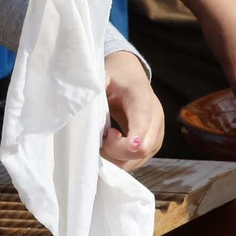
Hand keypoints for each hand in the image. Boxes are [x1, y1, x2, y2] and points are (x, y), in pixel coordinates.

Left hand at [102, 50, 162, 170]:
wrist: (129, 75)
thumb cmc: (114, 76)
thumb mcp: (101, 75)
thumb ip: (93, 87)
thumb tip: (78, 101)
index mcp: (141, 95)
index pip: (143, 116)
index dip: (137, 133)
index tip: (130, 146)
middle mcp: (155, 116)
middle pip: (144, 146)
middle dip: (118, 150)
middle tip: (104, 135)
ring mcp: (156, 132)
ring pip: (140, 158)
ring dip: (118, 157)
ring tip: (105, 138)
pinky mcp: (153, 144)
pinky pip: (138, 161)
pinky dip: (121, 159)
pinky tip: (110, 146)